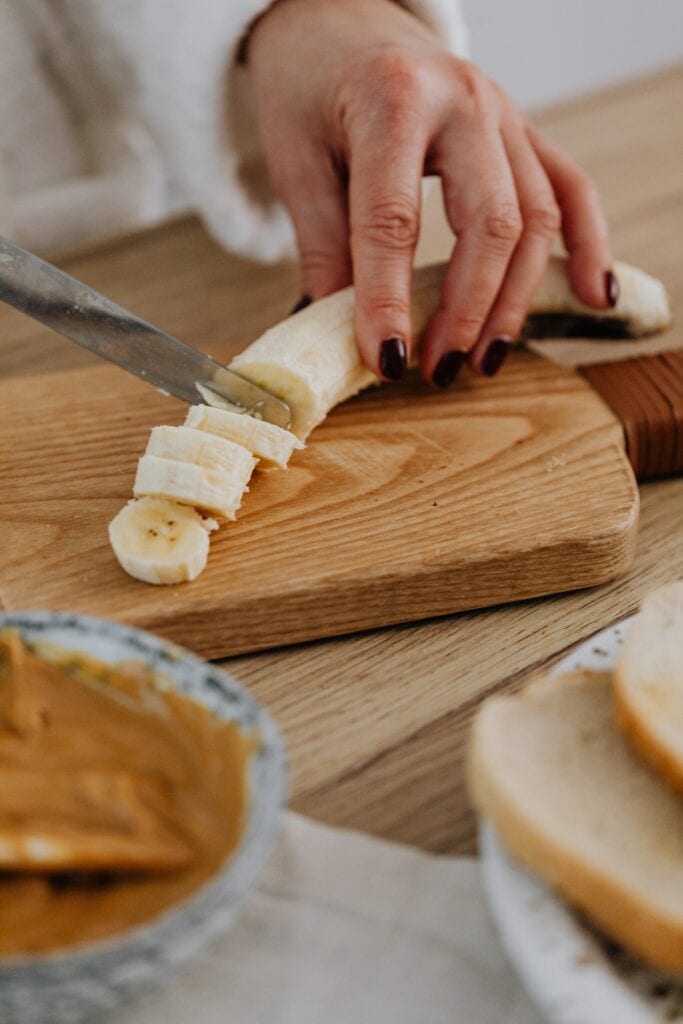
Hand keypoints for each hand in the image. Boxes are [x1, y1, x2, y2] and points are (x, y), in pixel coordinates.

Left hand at [247, 0, 615, 385]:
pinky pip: (572, 189)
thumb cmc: (310, 87)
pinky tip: (596, 296)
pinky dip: (589, 245)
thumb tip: (334, 331)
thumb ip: (323, 244)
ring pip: (536, 217)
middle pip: (490, 222)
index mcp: (393, 99)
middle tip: (437, 369)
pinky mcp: (522, 131)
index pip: (395, 220)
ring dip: (514, 299)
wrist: (340, 20)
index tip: (387, 360)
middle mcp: (464, 99)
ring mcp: (504, 113)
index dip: (389, 299)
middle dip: (467, 310)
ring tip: (482, 359)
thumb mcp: (297, 161)